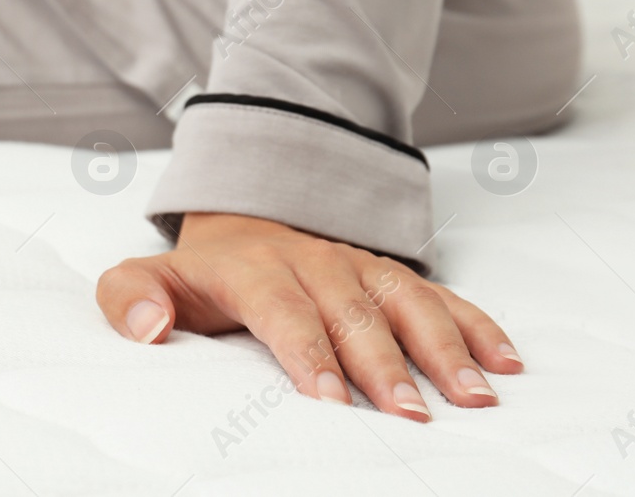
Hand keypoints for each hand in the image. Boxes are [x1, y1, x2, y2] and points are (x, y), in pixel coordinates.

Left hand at [96, 213, 521, 420]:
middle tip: (411, 414)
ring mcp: (360, 267)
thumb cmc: (197, 273)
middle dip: (384, 363)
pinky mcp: (391, 276)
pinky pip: (441, 295)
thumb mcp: (143, 276)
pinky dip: (477, 325)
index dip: (307, 352)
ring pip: (407, 300)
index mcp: (254, 268)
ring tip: (473, 396)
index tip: (329, 399)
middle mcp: (315, 262)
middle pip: (355, 312)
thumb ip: (128, 298)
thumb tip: (149, 329)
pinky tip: (506, 362)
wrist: (242, 220)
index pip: (284, 310)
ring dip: (443, 347)